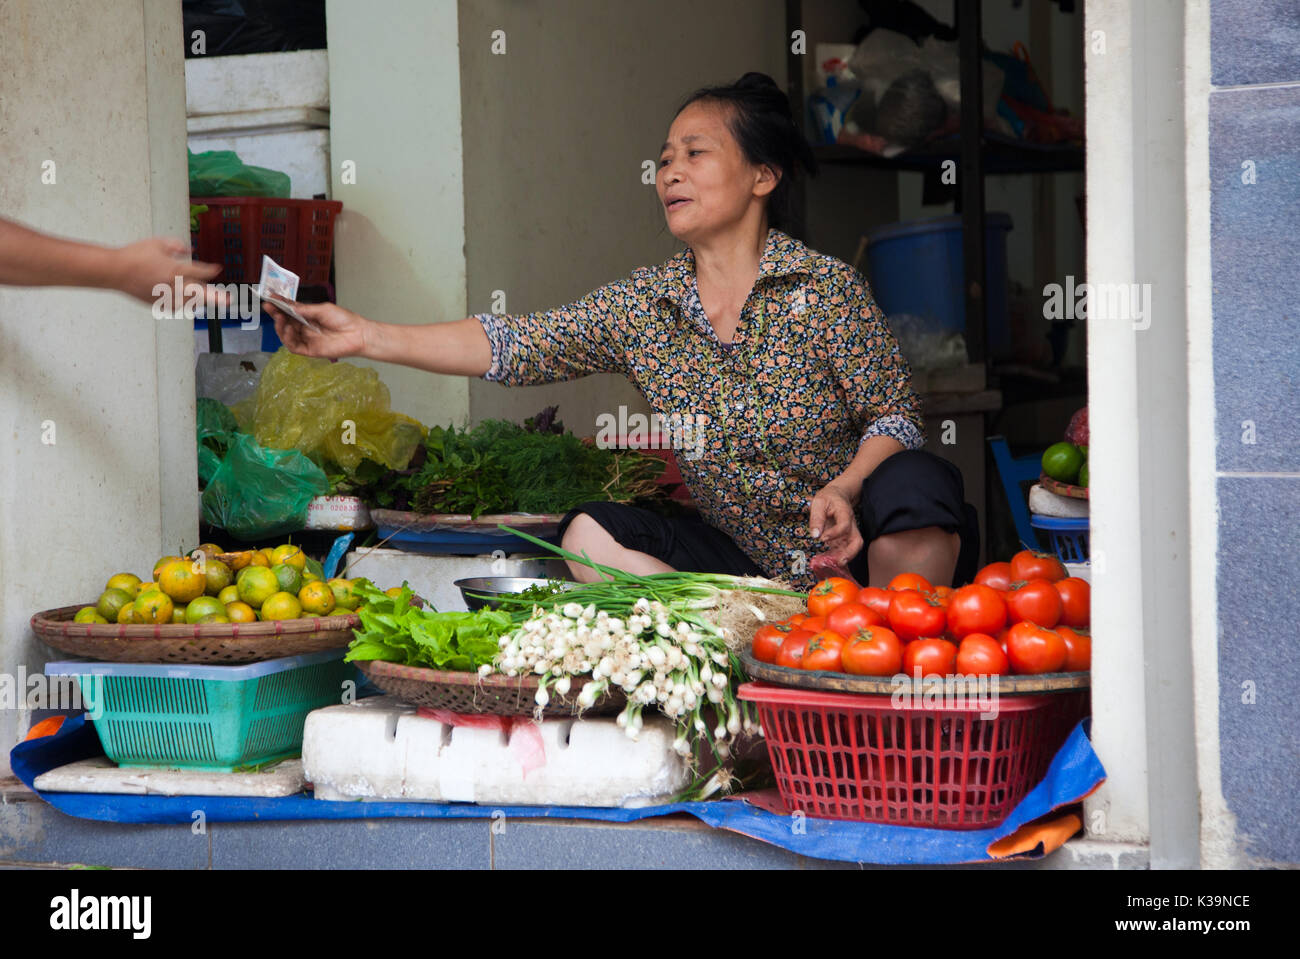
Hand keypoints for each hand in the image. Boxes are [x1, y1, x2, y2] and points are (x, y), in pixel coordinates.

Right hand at [112, 236, 228, 308]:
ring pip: (188, 302)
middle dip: (216, 297)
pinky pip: (173, 307)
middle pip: (200, 293)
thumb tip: (188, 250)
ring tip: (207, 300)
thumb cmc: (135, 254)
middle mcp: (173, 285)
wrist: (115, 271)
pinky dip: (180, 304)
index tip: (217, 269)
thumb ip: (176, 245)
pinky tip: (184, 303)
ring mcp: (165, 296)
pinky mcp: (156, 303)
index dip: (210, 270)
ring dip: (198, 300)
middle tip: (229, 302)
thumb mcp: (158, 243)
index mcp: (175, 269)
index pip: (200, 271)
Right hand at [266, 300, 368, 358]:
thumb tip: (289, 307)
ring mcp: (307, 340)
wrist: (358, 333)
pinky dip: (287, 338)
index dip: (279, 306)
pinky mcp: (310, 351)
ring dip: (280, 327)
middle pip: (285, 323)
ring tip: (280, 318)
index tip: (269, 299)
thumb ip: (305, 309)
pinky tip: (288, 329)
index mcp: (308, 317)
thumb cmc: (344, 320)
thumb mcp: (322, 309)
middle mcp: (305, 328)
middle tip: (270, 307)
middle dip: (276, 315)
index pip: (289, 312)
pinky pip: (294, 346)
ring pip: (286, 336)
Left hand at [808, 483, 863, 565]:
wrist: (837, 496)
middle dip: (850, 553)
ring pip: (853, 548)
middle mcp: (851, 525)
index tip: (822, 538)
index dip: (835, 533)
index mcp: (845, 513)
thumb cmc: (827, 498)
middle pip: (857, 541)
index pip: (844, 525)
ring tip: (832, 565)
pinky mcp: (844, 539)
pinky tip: (828, 562)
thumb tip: (815, 535)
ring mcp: (849, 533)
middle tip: (838, 561)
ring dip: (845, 558)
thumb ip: (816, 518)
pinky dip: (838, 557)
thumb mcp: (818, 503)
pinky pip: (845, 550)